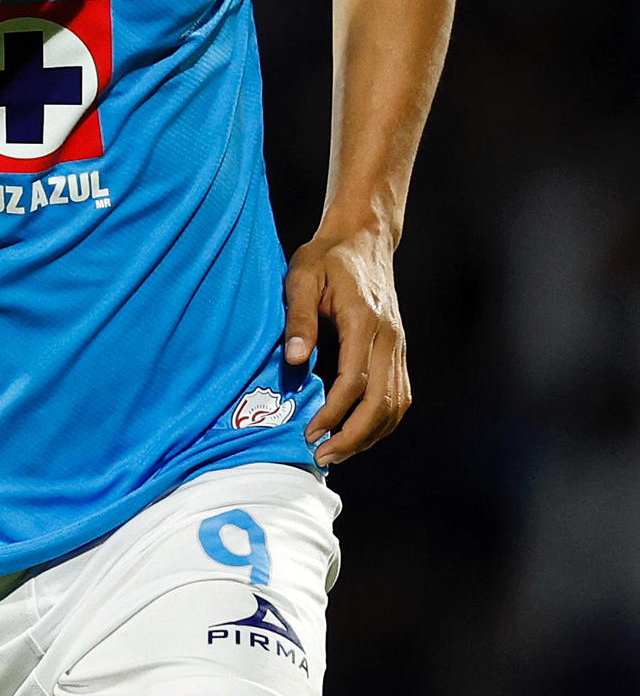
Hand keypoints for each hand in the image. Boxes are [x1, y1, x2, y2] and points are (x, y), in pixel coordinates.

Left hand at [283, 224, 410, 466]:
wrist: (363, 239)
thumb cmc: (326, 257)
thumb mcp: (301, 277)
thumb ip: (298, 318)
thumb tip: (295, 360)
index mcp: (363, 320)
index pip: (354, 381)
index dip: (333, 414)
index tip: (310, 433)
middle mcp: (388, 337)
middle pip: (382, 402)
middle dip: (353, 436)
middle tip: (323, 456)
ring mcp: (398, 345)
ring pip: (396, 404)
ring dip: (370, 435)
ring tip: (338, 451)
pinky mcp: (398, 350)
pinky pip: (400, 395)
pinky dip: (383, 421)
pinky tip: (358, 432)